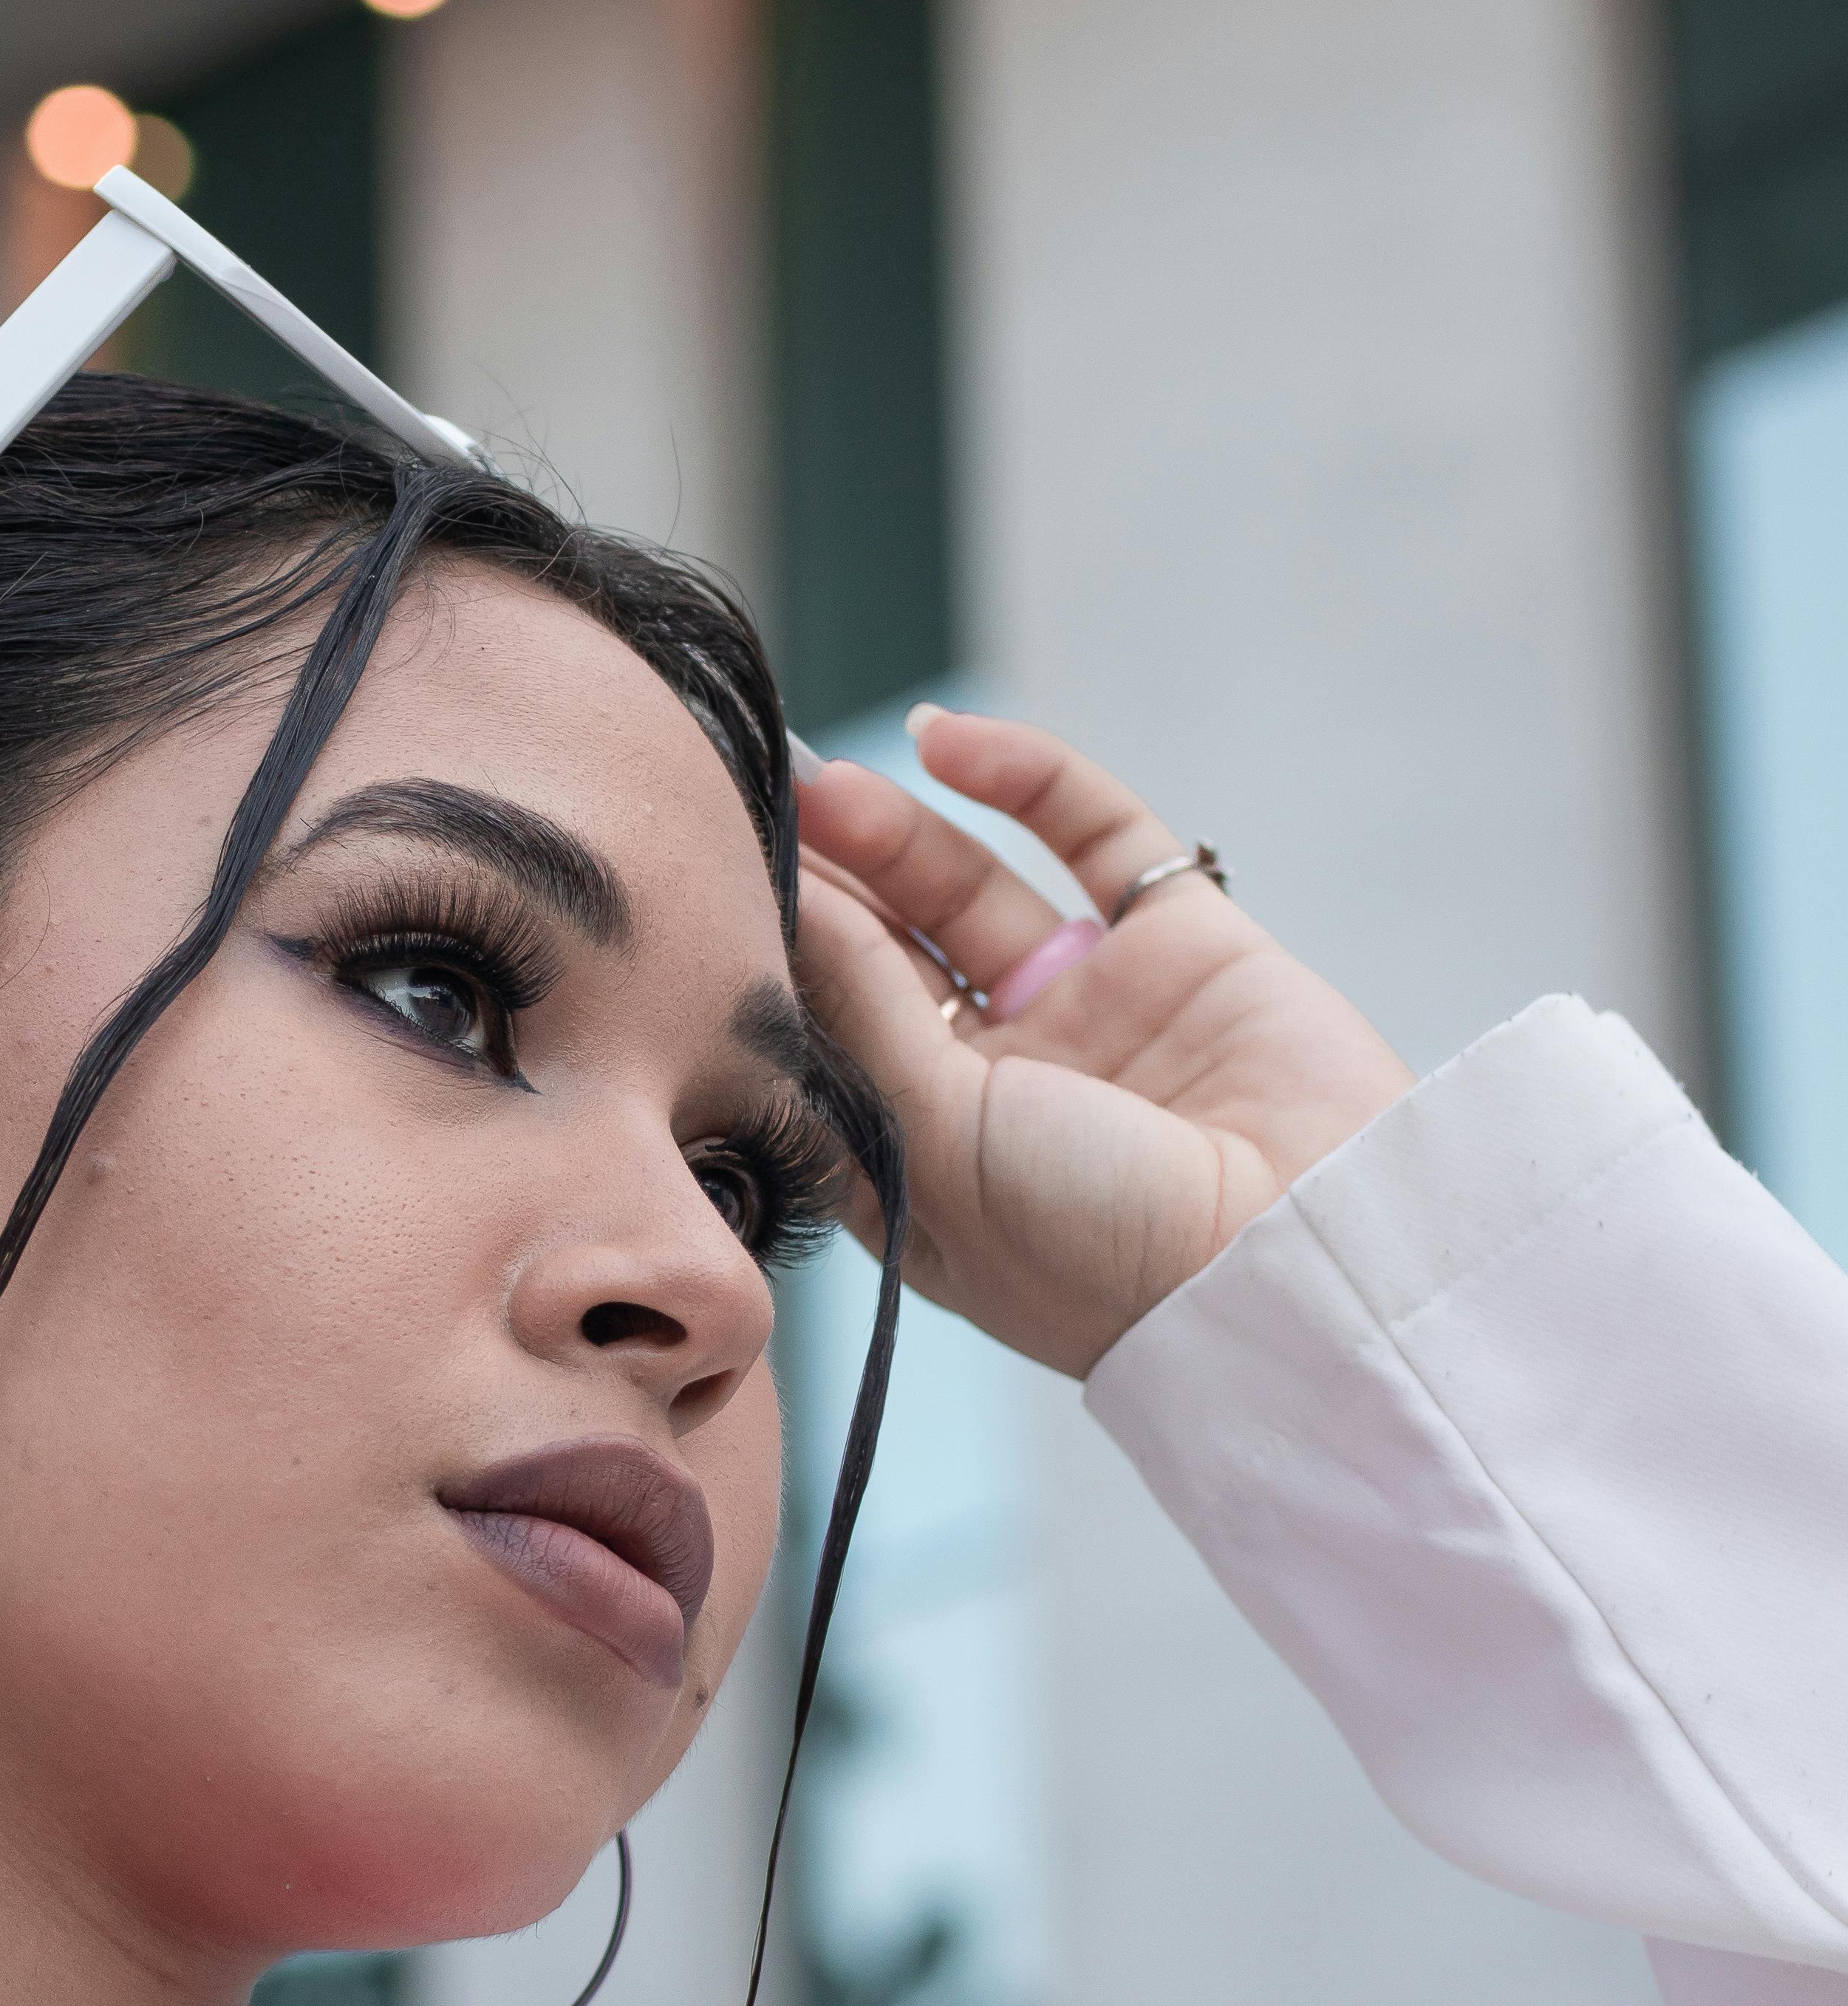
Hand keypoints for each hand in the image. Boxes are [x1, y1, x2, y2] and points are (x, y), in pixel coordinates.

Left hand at [793, 709, 1415, 1377]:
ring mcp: (1087, 1009)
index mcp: (925, 1159)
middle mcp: (999, 1083)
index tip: (710, 887)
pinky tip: (943, 741)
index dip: (775, 962)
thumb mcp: (939, 1141)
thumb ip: (865, 1014)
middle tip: (755, 804)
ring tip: (826, 779)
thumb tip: (795, 904)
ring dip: (897, 831)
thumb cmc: (1093, 1251)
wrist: (1296, 1264)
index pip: (828, 1035)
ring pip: (969, 888)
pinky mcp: (1179, 944)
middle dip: (825, 882)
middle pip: (887, 954)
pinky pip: (1089, 834)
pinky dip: (1024, 777)